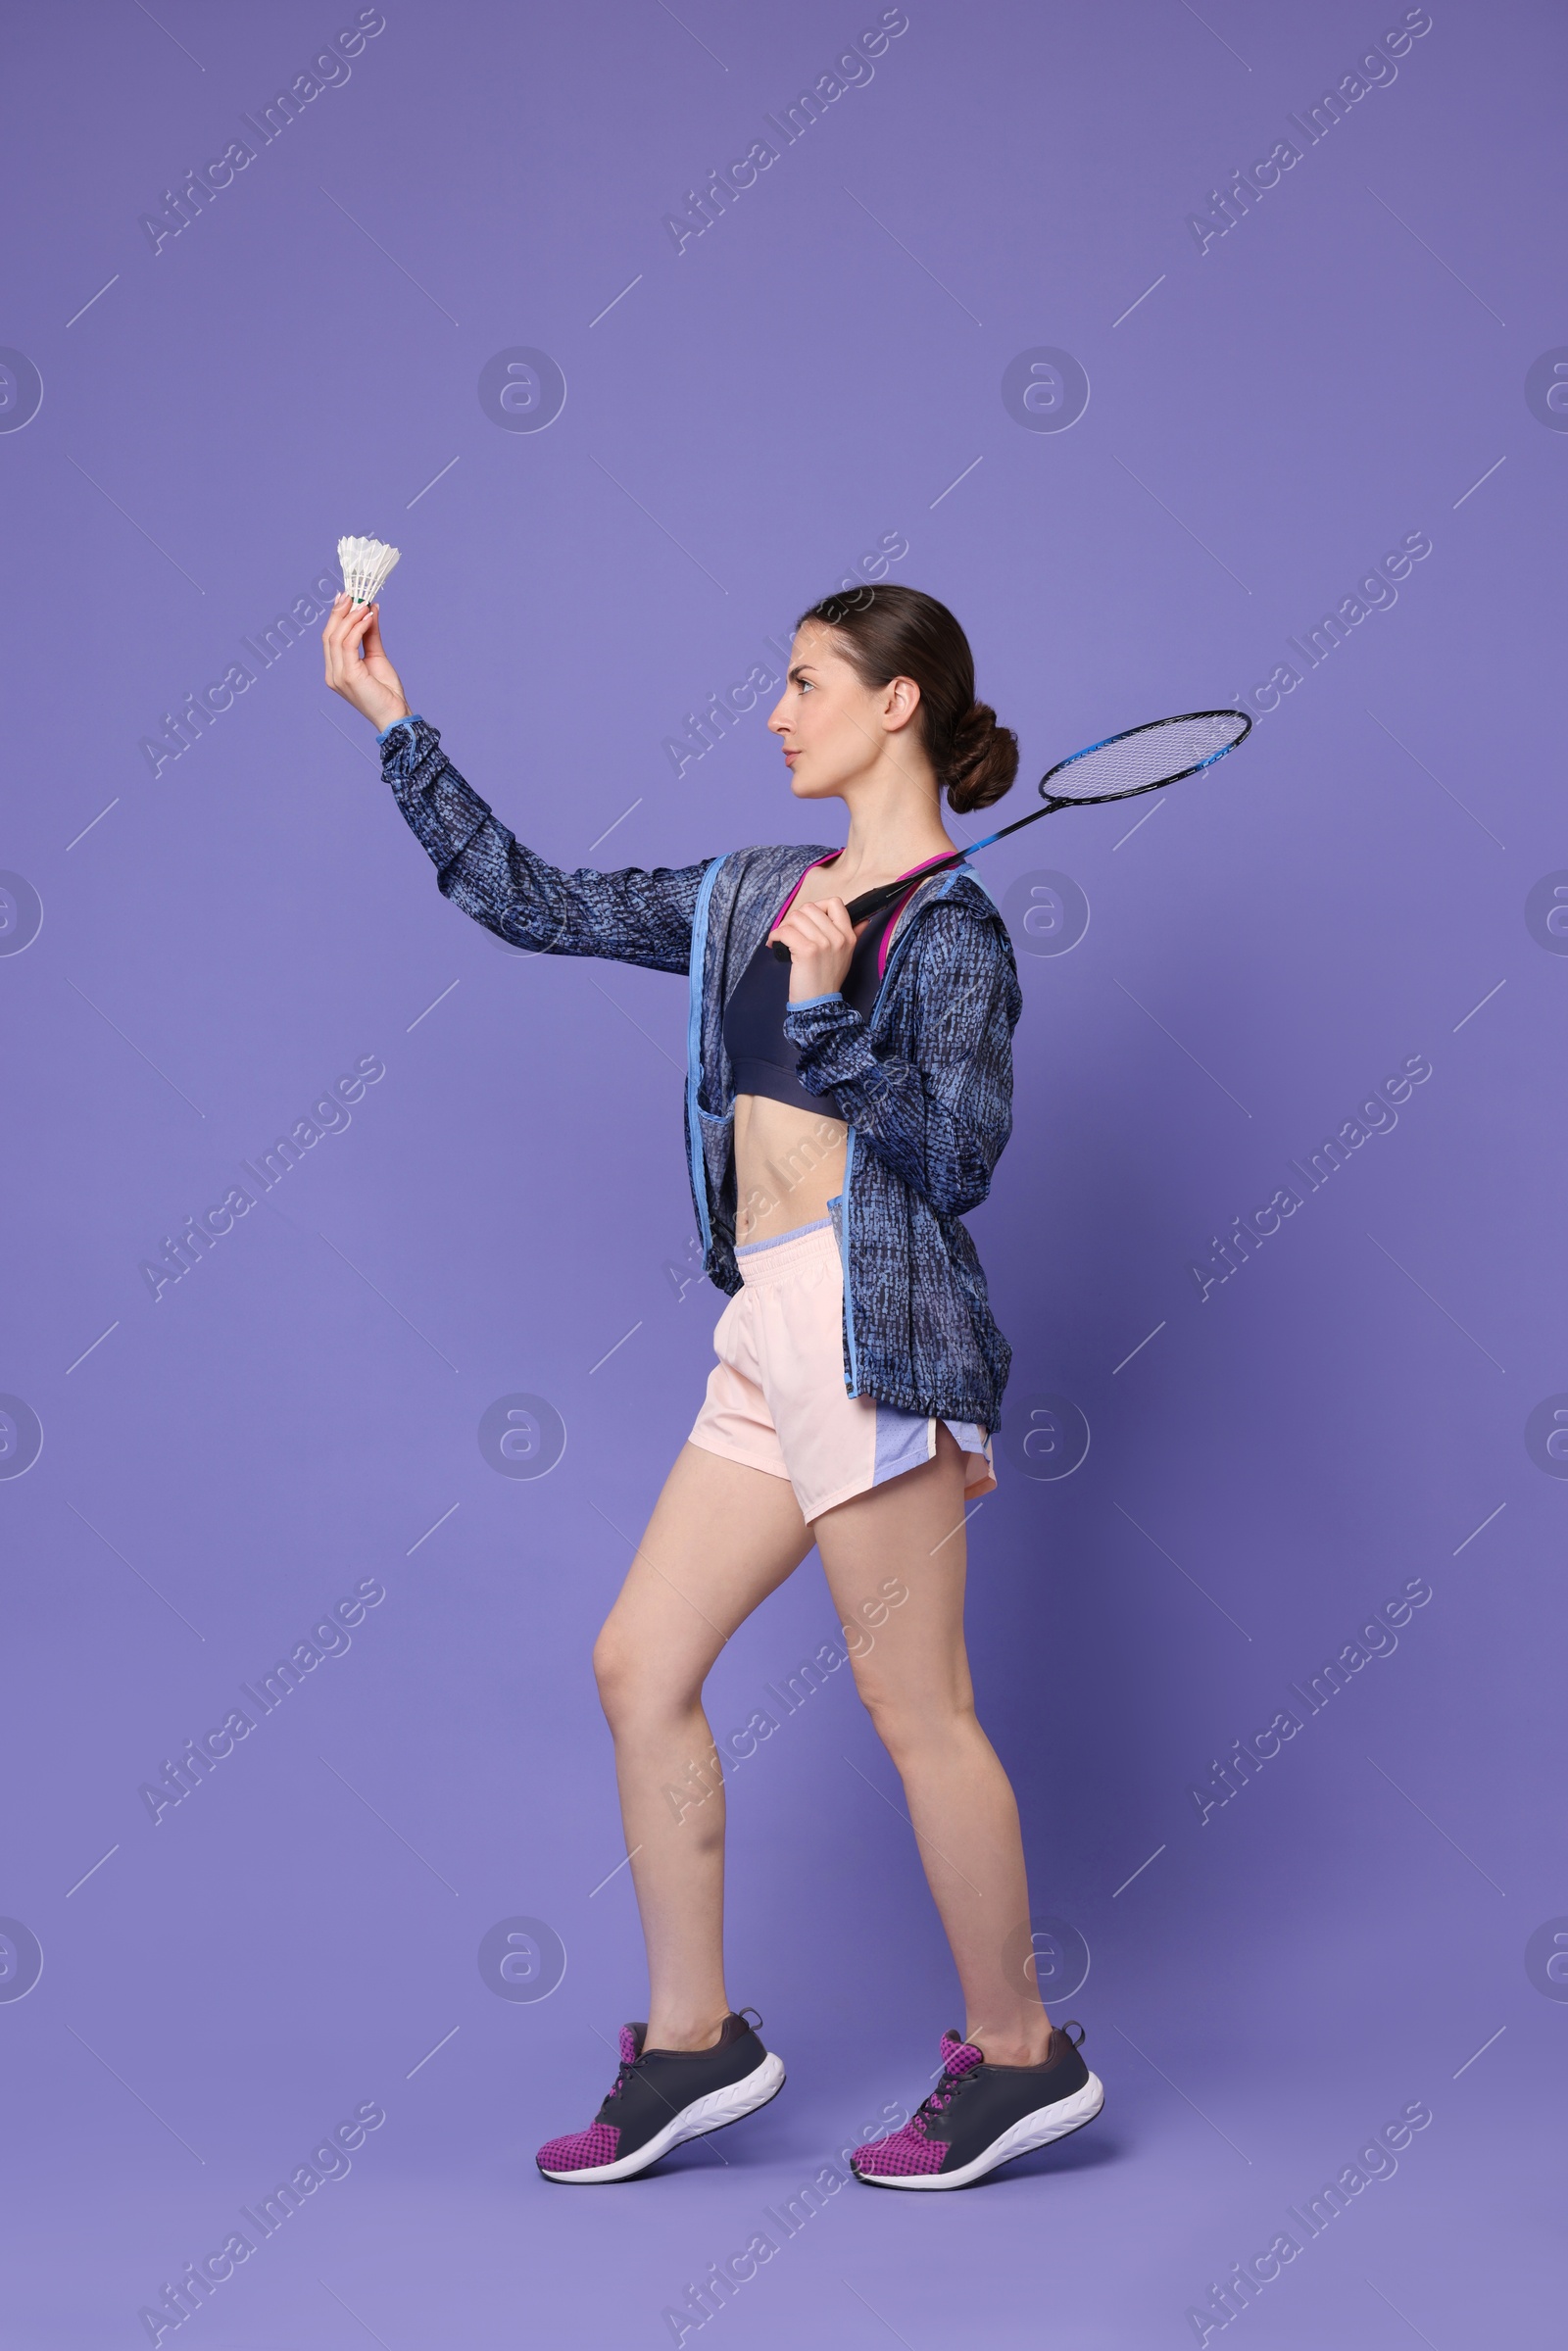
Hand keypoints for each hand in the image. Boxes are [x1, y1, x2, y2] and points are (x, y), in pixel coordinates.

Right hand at [321, 593, 409, 731]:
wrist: (395, 715)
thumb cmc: (386, 692)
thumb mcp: (377, 656)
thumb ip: (370, 634)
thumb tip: (370, 609)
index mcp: (335, 670)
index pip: (329, 637)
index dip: (336, 615)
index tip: (347, 597)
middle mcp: (332, 673)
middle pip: (329, 634)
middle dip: (340, 612)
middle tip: (354, 595)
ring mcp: (338, 676)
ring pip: (337, 637)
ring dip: (352, 617)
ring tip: (365, 605)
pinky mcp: (348, 676)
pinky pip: (349, 644)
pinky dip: (358, 627)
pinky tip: (369, 618)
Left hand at [771, 894, 859, 1002]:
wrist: (819, 1004)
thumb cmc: (827, 979)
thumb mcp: (847, 955)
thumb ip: (855, 934)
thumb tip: (865, 919)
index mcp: (848, 935)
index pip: (834, 903)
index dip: (817, 907)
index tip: (808, 921)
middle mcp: (838, 937)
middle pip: (810, 907)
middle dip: (795, 918)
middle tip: (790, 932)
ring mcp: (823, 943)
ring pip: (796, 917)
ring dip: (784, 926)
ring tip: (781, 939)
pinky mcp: (807, 951)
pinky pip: (786, 931)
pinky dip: (775, 936)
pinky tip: (774, 944)